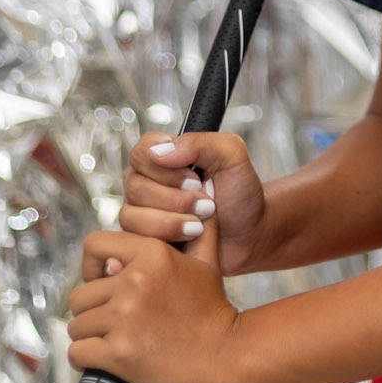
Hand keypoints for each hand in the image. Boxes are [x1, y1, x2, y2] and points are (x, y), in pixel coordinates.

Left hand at [67, 224, 244, 382]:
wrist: (227, 357)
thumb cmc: (213, 311)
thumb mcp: (208, 263)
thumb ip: (201, 227)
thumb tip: (206, 187)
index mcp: (152, 253)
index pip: (93, 246)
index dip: (91, 267)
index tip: (103, 284)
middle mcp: (135, 281)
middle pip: (80, 294)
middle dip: (91, 311)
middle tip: (112, 324)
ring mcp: (125, 317)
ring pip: (77, 326)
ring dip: (89, 337)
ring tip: (112, 343)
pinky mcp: (120, 352)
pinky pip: (78, 353)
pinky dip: (86, 360)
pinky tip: (104, 362)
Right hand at [119, 130, 279, 276]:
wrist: (249, 234)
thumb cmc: (240, 193)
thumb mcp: (231, 156)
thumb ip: (199, 143)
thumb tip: (159, 152)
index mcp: (162, 155)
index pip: (142, 151)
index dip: (167, 169)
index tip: (196, 178)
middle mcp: (146, 181)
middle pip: (135, 186)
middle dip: (176, 199)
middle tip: (207, 203)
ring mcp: (141, 211)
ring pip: (132, 215)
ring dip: (173, 220)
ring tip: (201, 222)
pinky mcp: (143, 239)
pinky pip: (136, 239)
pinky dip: (167, 237)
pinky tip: (191, 236)